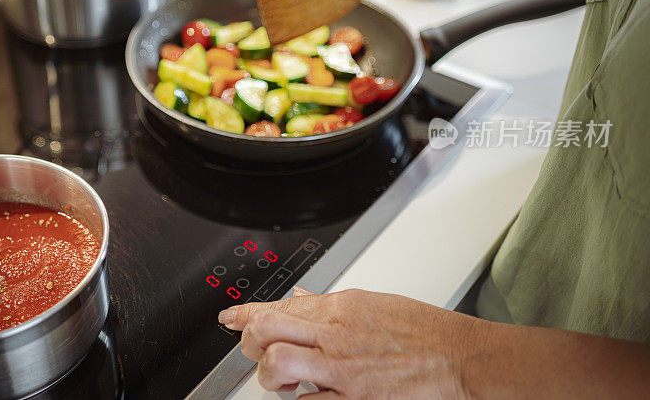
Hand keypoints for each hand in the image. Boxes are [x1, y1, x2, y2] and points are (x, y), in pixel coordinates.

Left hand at [217, 288, 478, 398]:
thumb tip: (301, 300)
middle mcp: (336, 334)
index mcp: (341, 307)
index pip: (278, 306)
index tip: (229, 318)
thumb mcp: (373, 304)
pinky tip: (308, 397)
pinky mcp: (355, 398)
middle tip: (255, 350)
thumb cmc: (425, 331)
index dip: (245, 313)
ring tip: (283, 380)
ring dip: (271, 376)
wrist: (461, 358)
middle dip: (250, 341)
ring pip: (277, 365)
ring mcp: (343, 368)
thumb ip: (331, 304)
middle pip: (266, 330)